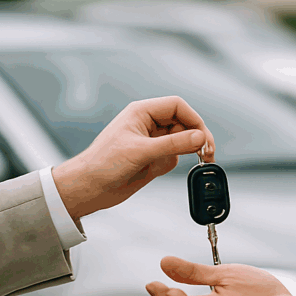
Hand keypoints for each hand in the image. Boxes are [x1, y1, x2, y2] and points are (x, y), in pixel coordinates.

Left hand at [52, 96, 215, 219]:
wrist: (88, 189)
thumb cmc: (103, 164)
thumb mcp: (142, 152)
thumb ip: (174, 144)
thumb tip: (200, 138)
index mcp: (141, 113)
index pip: (177, 106)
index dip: (194, 120)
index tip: (203, 137)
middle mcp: (148, 124)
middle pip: (183, 122)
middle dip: (196, 137)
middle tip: (207, 153)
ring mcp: (151, 141)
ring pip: (181, 139)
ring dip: (188, 150)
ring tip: (190, 161)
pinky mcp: (153, 158)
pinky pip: (174, 155)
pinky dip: (176, 162)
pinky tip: (162, 169)